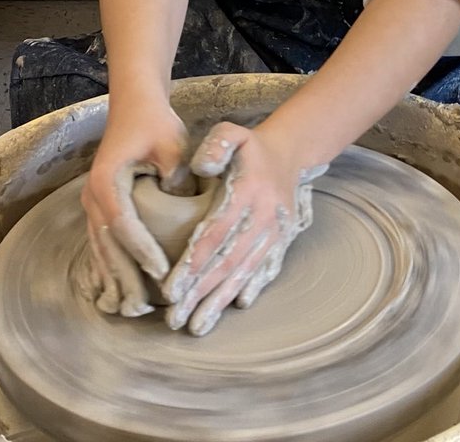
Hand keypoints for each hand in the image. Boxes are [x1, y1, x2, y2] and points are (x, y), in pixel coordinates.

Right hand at [81, 96, 192, 317]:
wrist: (135, 106)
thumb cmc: (155, 123)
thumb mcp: (171, 144)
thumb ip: (175, 175)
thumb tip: (181, 206)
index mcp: (107, 182)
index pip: (124, 224)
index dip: (142, 251)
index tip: (162, 272)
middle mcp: (93, 196)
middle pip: (107, 245)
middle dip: (125, 279)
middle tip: (144, 309)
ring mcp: (93, 203)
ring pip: (101, 250)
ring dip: (115, 280)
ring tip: (132, 309)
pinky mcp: (100, 207)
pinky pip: (101, 244)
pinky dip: (109, 269)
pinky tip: (116, 293)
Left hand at [161, 121, 326, 336]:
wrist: (289, 154)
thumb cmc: (250, 147)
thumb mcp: (231, 133)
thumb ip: (216, 146)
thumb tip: (199, 169)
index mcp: (248, 191)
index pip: (216, 233)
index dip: (193, 262)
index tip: (170, 288)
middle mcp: (264, 216)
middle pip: (227, 261)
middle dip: (200, 293)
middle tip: (174, 318)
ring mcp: (275, 232)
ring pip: (245, 271)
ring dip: (220, 301)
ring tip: (196, 326)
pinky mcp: (282, 241)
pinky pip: (266, 269)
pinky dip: (251, 289)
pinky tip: (235, 307)